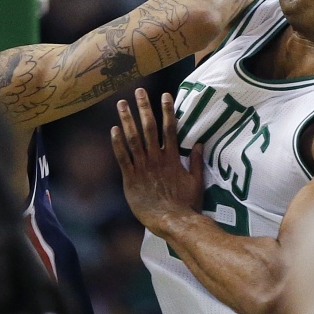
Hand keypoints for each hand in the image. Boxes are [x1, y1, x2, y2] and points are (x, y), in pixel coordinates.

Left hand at [111, 88, 203, 235]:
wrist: (173, 222)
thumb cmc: (186, 204)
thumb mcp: (197, 182)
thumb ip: (197, 162)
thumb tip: (200, 143)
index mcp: (172, 158)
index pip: (169, 128)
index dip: (167, 110)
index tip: (165, 94)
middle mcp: (157, 158)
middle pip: (149, 127)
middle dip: (144, 108)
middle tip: (139, 91)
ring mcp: (143, 167)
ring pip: (133, 138)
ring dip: (127, 119)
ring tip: (121, 103)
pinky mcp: (131, 178)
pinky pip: (123, 157)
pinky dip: (117, 143)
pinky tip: (113, 129)